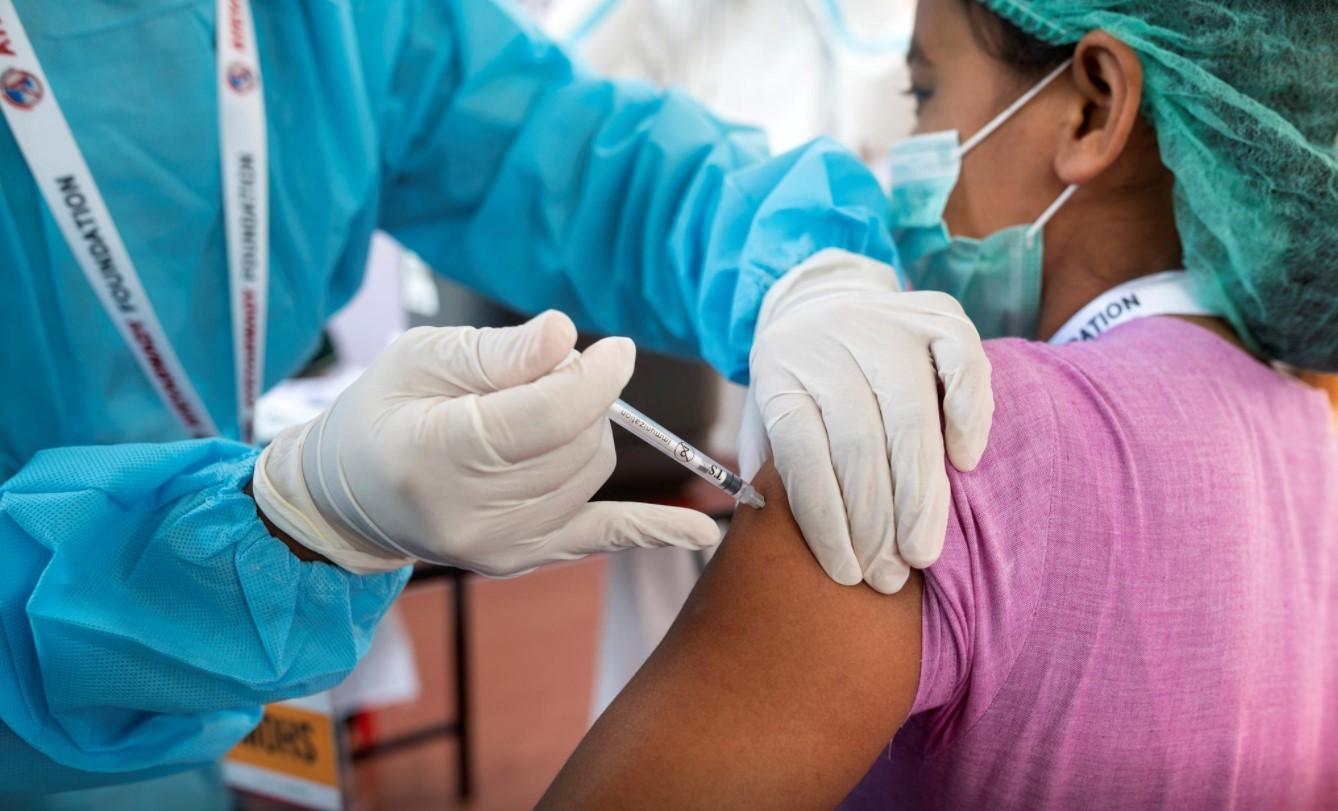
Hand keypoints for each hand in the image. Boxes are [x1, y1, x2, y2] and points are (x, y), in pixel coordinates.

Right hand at [254, 312, 720, 574]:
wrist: (350, 496)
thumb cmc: (382, 412)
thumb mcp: (421, 358)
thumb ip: (498, 352)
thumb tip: (567, 337)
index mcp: (439, 453)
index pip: (551, 415)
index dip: (597, 377)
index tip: (617, 349)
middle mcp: (472, 512)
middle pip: (578, 442)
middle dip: (580, 397)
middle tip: (540, 375)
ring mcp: (502, 545)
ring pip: (592, 472)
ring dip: (585, 432)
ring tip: (532, 413)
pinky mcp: (523, 558)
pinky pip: (604, 538)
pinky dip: (654, 532)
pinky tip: (701, 534)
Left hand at [743, 249, 993, 593]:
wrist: (818, 303)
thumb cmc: (796, 389)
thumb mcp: (762, 423)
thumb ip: (772, 473)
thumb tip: (789, 546)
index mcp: (779, 370)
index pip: (802, 452)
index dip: (824, 519)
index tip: (845, 573)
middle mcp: (830, 340)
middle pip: (858, 442)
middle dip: (876, 522)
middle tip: (889, 577)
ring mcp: (886, 323)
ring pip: (912, 416)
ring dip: (920, 495)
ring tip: (921, 552)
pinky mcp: (938, 314)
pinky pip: (964, 364)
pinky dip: (970, 416)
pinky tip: (964, 463)